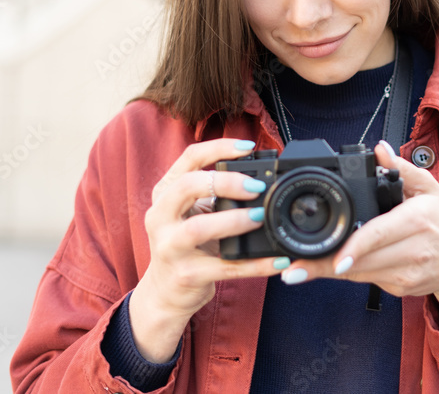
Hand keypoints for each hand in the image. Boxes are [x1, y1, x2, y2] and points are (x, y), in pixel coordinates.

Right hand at [129, 138, 287, 361]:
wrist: (165, 291)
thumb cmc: (184, 242)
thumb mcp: (190, 210)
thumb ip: (213, 191)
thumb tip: (260, 175)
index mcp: (164, 193)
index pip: (188, 158)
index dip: (219, 147)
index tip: (248, 147)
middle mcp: (160, 216)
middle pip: (187, 186)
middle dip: (226, 182)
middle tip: (256, 187)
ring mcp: (170, 247)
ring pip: (198, 228)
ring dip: (233, 220)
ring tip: (260, 218)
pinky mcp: (186, 275)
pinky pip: (224, 267)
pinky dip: (255, 264)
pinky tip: (278, 261)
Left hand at [279, 141, 438, 313]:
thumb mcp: (429, 188)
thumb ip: (401, 168)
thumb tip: (379, 149)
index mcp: (415, 221)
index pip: (378, 235)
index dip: (353, 249)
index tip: (332, 260)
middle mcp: (412, 250)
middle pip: (362, 261)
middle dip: (325, 265)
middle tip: (292, 267)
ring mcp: (407, 274)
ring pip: (360, 275)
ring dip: (329, 272)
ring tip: (299, 269)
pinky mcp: (401, 289)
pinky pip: (368, 282)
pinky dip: (349, 274)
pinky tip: (334, 268)